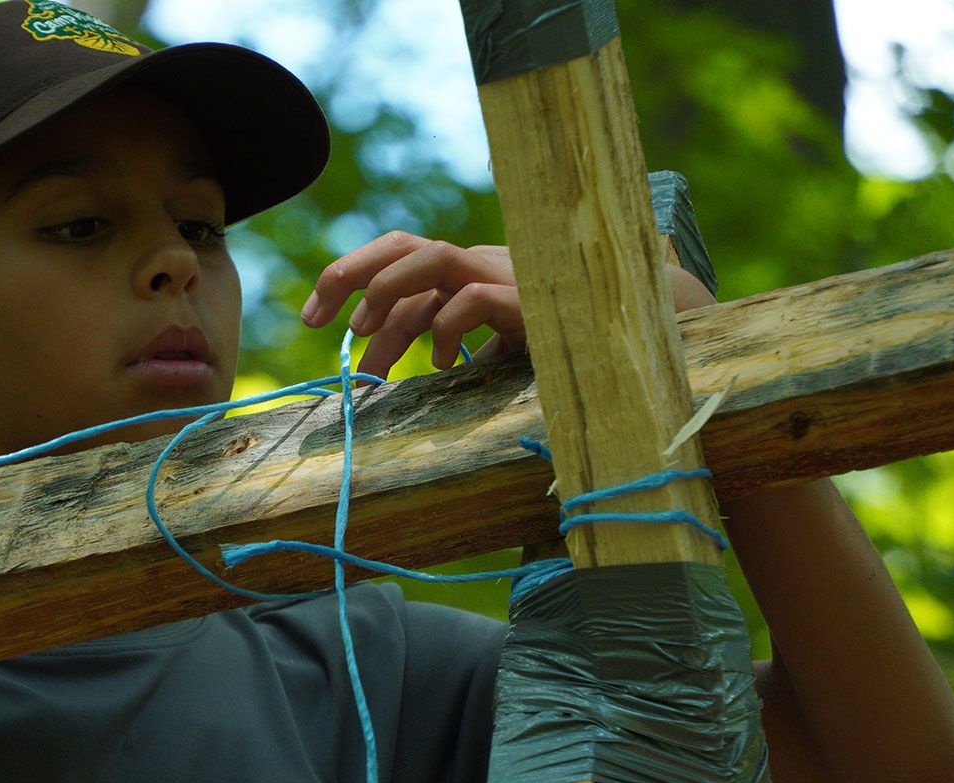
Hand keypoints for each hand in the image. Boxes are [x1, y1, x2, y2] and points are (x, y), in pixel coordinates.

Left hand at [301, 230, 716, 378]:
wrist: (640, 336)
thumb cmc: (566, 345)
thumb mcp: (493, 347)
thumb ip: (447, 345)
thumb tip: (393, 367)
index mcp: (470, 271)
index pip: (400, 253)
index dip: (349, 277)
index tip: (313, 317)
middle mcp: (484, 264)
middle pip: (405, 243)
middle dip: (351, 275)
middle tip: (316, 321)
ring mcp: (509, 276)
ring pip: (433, 258)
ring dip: (390, 297)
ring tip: (369, 342)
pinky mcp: (531, 300)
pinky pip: (474, 299)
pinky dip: (447, 329)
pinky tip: (441, 364)